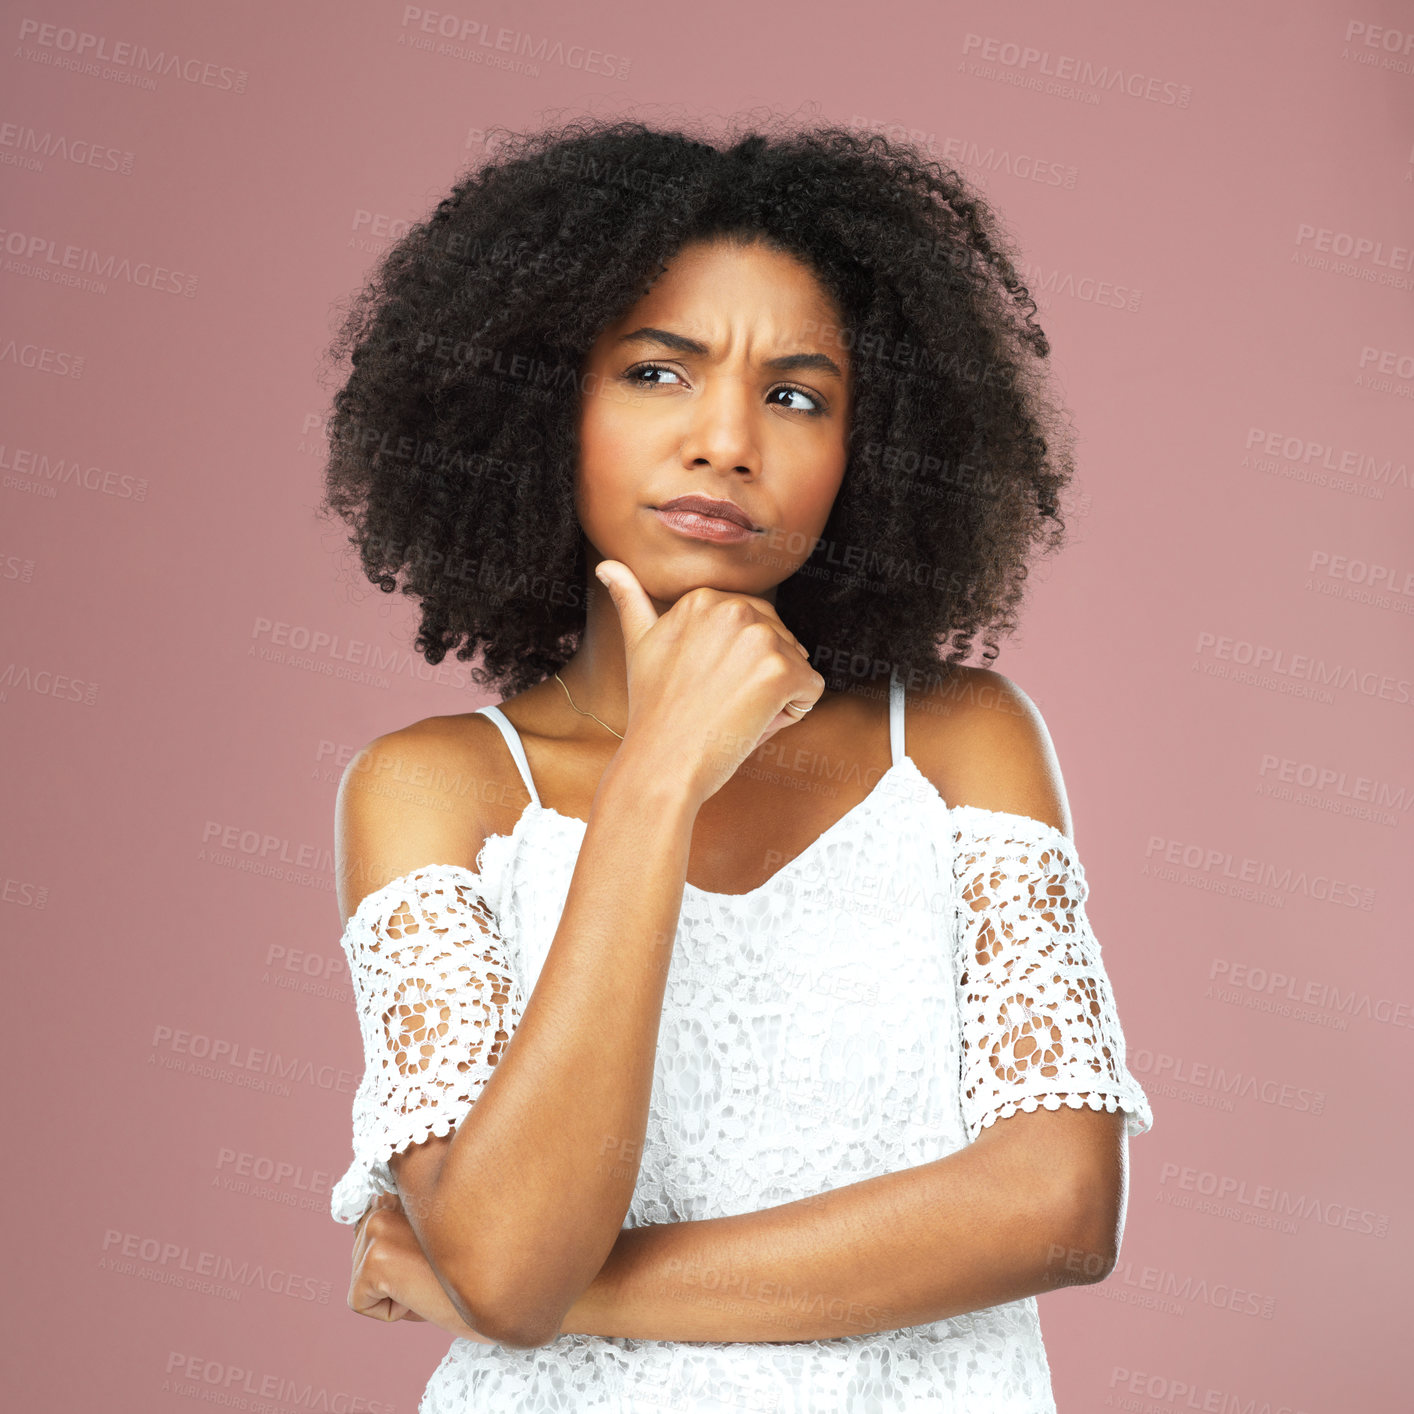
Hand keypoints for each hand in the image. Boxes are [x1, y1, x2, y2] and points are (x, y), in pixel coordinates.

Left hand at [348, 1192, 496, 1341]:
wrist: (506, 1293)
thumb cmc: (487, 1263)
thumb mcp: (448, 1229)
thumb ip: (418, 1214)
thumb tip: (379, 1223)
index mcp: (411, 1179)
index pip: (377, 1219)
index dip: (402, 1248)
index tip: (434, 1255)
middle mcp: (392, 1192)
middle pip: (362, 1248)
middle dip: (393, 1271)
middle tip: (436, 1272)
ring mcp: (380, 1222)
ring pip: (360, 1275)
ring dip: (394, 1289)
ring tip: (433, 1279)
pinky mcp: (375, 1257)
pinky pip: (359, 1302)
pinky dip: (390, 1312)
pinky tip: (423, 1295)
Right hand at [594, 560, 825, 807]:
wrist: (661, 763)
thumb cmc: (653, 711)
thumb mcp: (639, 644)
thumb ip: (630, 599)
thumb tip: (606, 565)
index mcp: (704, 598)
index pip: (752, 625)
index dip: (735, 663)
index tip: (703, 683)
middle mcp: (734, 607)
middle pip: (779, 641)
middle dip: (760, 675)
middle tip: (717, 701)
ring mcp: (759, 637)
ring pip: (797, 665)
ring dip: (776, 694)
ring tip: (732, 711)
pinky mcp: (781, 670)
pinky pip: (811, 690)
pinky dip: (792, 712)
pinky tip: (752, 722)